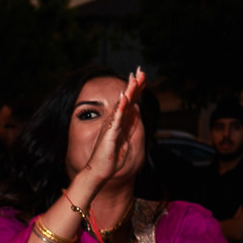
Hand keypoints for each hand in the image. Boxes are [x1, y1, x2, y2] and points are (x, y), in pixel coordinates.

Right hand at [68, 69, 146, 199]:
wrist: (99, 171)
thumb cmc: (111, 156)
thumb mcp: (126, 137)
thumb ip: (130, 123)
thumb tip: (136, 109)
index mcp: (120, 121)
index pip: (130, 102)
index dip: (137, 89)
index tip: (143, 76)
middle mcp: (115, 120)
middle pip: (127, 99)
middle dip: (134, 85)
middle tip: (141, 71)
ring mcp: (112, 126)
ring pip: (122, 105)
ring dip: (128, 92)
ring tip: (134, 79)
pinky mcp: (110, 133)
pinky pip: (117, 118)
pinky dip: (121, 107)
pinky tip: (124, 97)